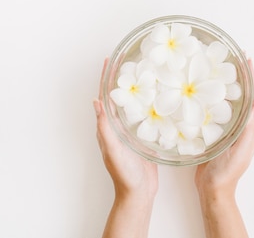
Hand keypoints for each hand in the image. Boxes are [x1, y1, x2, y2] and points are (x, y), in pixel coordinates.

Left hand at [94, 59, 157, 200]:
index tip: (110, 60)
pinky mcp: (142, 137)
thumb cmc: (124, 174)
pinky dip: (148, 102)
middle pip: (118, 96)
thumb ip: (104, 128)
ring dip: (134, 88)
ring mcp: (130, 131)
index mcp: (108, 127)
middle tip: (128, 59)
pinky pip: (145, 114)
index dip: (106, 78)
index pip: (105, 96)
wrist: (138, 193)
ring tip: (143, 71)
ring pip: (131, 104)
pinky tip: (158, 96)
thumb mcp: (113, 149)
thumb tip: (96, 102)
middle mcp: (117, 126)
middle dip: (120, 78)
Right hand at [195, 58, 253, 195]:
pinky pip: (220, 110)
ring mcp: (232, 129)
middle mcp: (244, 126)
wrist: (213, 189)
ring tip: (223, 68)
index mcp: (252, 128)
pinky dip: (217, 97)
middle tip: (236, 58)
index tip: (248, 59)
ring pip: (233, 101)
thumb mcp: (241, 150)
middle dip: (243, 77)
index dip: (252, 78)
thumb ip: (250, 130)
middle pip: (246, 95)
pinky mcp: (219, 132)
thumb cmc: (227, 172)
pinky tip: (208, 91)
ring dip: (231, 85)